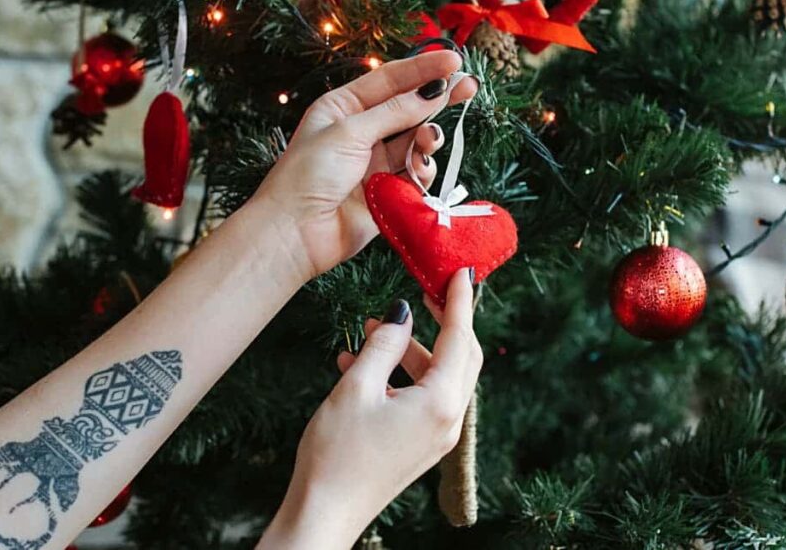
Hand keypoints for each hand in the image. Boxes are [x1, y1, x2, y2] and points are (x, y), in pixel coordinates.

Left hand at [251, 51, 477, 280]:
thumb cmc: (309, 175)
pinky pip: (416, 174)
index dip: (423, 68)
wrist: (295, 232)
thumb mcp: (350, 132)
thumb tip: (432, 93)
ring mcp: (376, 162)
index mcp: (343, 107)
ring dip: (428, 139)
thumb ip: (395, 112)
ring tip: (428, 141)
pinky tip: (418, 172)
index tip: (454, 61)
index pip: (390, 80)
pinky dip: (422, 170)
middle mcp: (361, 131)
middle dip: (438, 99)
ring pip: (416, 141)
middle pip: (409, 108)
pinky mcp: (388, 191)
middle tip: (469, 87)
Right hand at [258, 269, 481, 549]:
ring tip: (372, 327)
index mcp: (440, 403)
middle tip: (424, 290)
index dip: (459, 300)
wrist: (324, 514)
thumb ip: (384, 344)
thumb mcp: (356, 387)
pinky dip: (401, 374)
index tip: (460, 271)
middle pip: (461, 356)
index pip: (460, 337)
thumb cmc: (336, 454)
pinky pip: (421, 396)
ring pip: (438, 375)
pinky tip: (361, 362)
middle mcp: (448, 420)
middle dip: (445, 321)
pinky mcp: (420, 444)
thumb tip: (402, 314)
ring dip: (411, 348)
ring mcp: (437, 435)